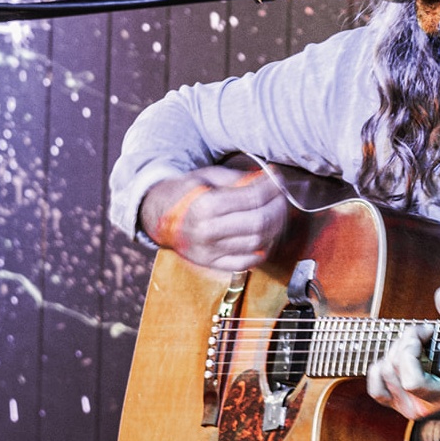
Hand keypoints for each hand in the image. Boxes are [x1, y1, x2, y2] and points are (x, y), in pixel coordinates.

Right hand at [139, 165, 288, 270]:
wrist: (157, 217)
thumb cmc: (186, 193)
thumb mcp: (207, 176)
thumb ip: (239, 178)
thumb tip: (269, 179)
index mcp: (204, 206)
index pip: (252, 198)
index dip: (272, 188)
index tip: (279, 180)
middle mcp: (207, 232)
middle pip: (259, 223)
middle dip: (278, 207)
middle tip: (282, 197)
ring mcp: (210, 252)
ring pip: (258, 243)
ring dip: (275, 227)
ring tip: (277, 213)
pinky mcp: (212, 264)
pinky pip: (247, 262)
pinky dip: (263, 249)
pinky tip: (266, 235)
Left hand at [366, 287, 439, 425]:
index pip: (412, 381)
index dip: (412, 349)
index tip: (429, 332)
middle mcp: (420, 407)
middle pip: (395, 368)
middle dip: (407, 340)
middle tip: (425, 331)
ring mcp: (405, 407)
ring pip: (383, 371)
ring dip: (396, 348)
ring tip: (416, 343)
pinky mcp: (396, 404)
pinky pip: (375, 385)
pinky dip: (380, 366)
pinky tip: (398, 356)